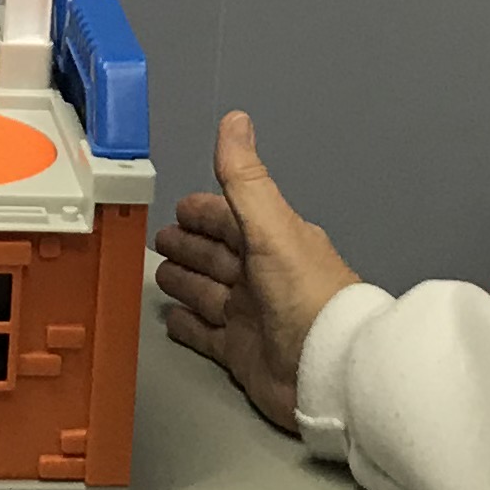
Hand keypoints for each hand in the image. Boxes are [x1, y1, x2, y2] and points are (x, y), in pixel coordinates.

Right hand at [153, 110, 357, 435]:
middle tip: (160, 241)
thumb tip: (235, 120)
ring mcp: (251, 317)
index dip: (204, 213)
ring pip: (208, 292)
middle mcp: (263, 277)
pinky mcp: (241, 354)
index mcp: (273, 243)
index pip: (230, 220)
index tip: (180, 208)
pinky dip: (189, 325)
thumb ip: (245, 178)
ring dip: (185, 282)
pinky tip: (173, 320)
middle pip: (216, 256)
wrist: (329, 369)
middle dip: (189, 246)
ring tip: (160, 277)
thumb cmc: (306, 296)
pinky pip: (207, 335)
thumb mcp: (271, 226)